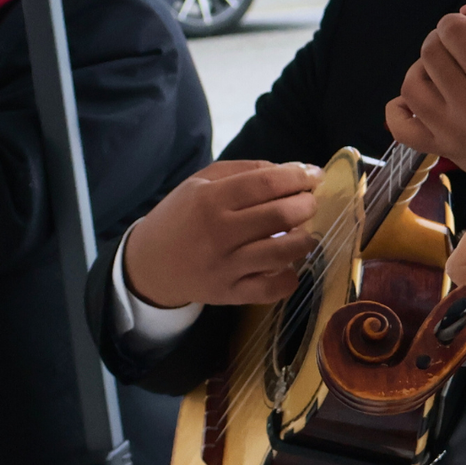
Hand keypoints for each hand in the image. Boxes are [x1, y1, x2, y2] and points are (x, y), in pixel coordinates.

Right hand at [124, 159, 322, 308]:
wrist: (150, 264)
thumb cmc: (182, 217)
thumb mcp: (202, 182)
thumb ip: (246, 170)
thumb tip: (293, 170)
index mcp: (210, 199)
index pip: (266, 183)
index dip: (299, 176)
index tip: (315, 175)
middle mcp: (219, 233)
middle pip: (280, 215)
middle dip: (306, 205)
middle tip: (308, 202)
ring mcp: (226, 267)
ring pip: (282, 253)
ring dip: (304, 240)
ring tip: (303, 233)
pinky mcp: (230, 294)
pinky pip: (272, 290)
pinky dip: (290, 278)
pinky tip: (288, 265)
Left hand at [384, 0, 465, 203]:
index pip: (453, 29)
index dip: (456, 23)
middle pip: (430, 52)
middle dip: (440, 42)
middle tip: (456, 50)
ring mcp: (455, 128)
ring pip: (411, 85)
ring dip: (422, 71)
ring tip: (440, 74)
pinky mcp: (445, 149)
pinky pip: (402, 128)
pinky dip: (400, 111)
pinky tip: (417, 102)